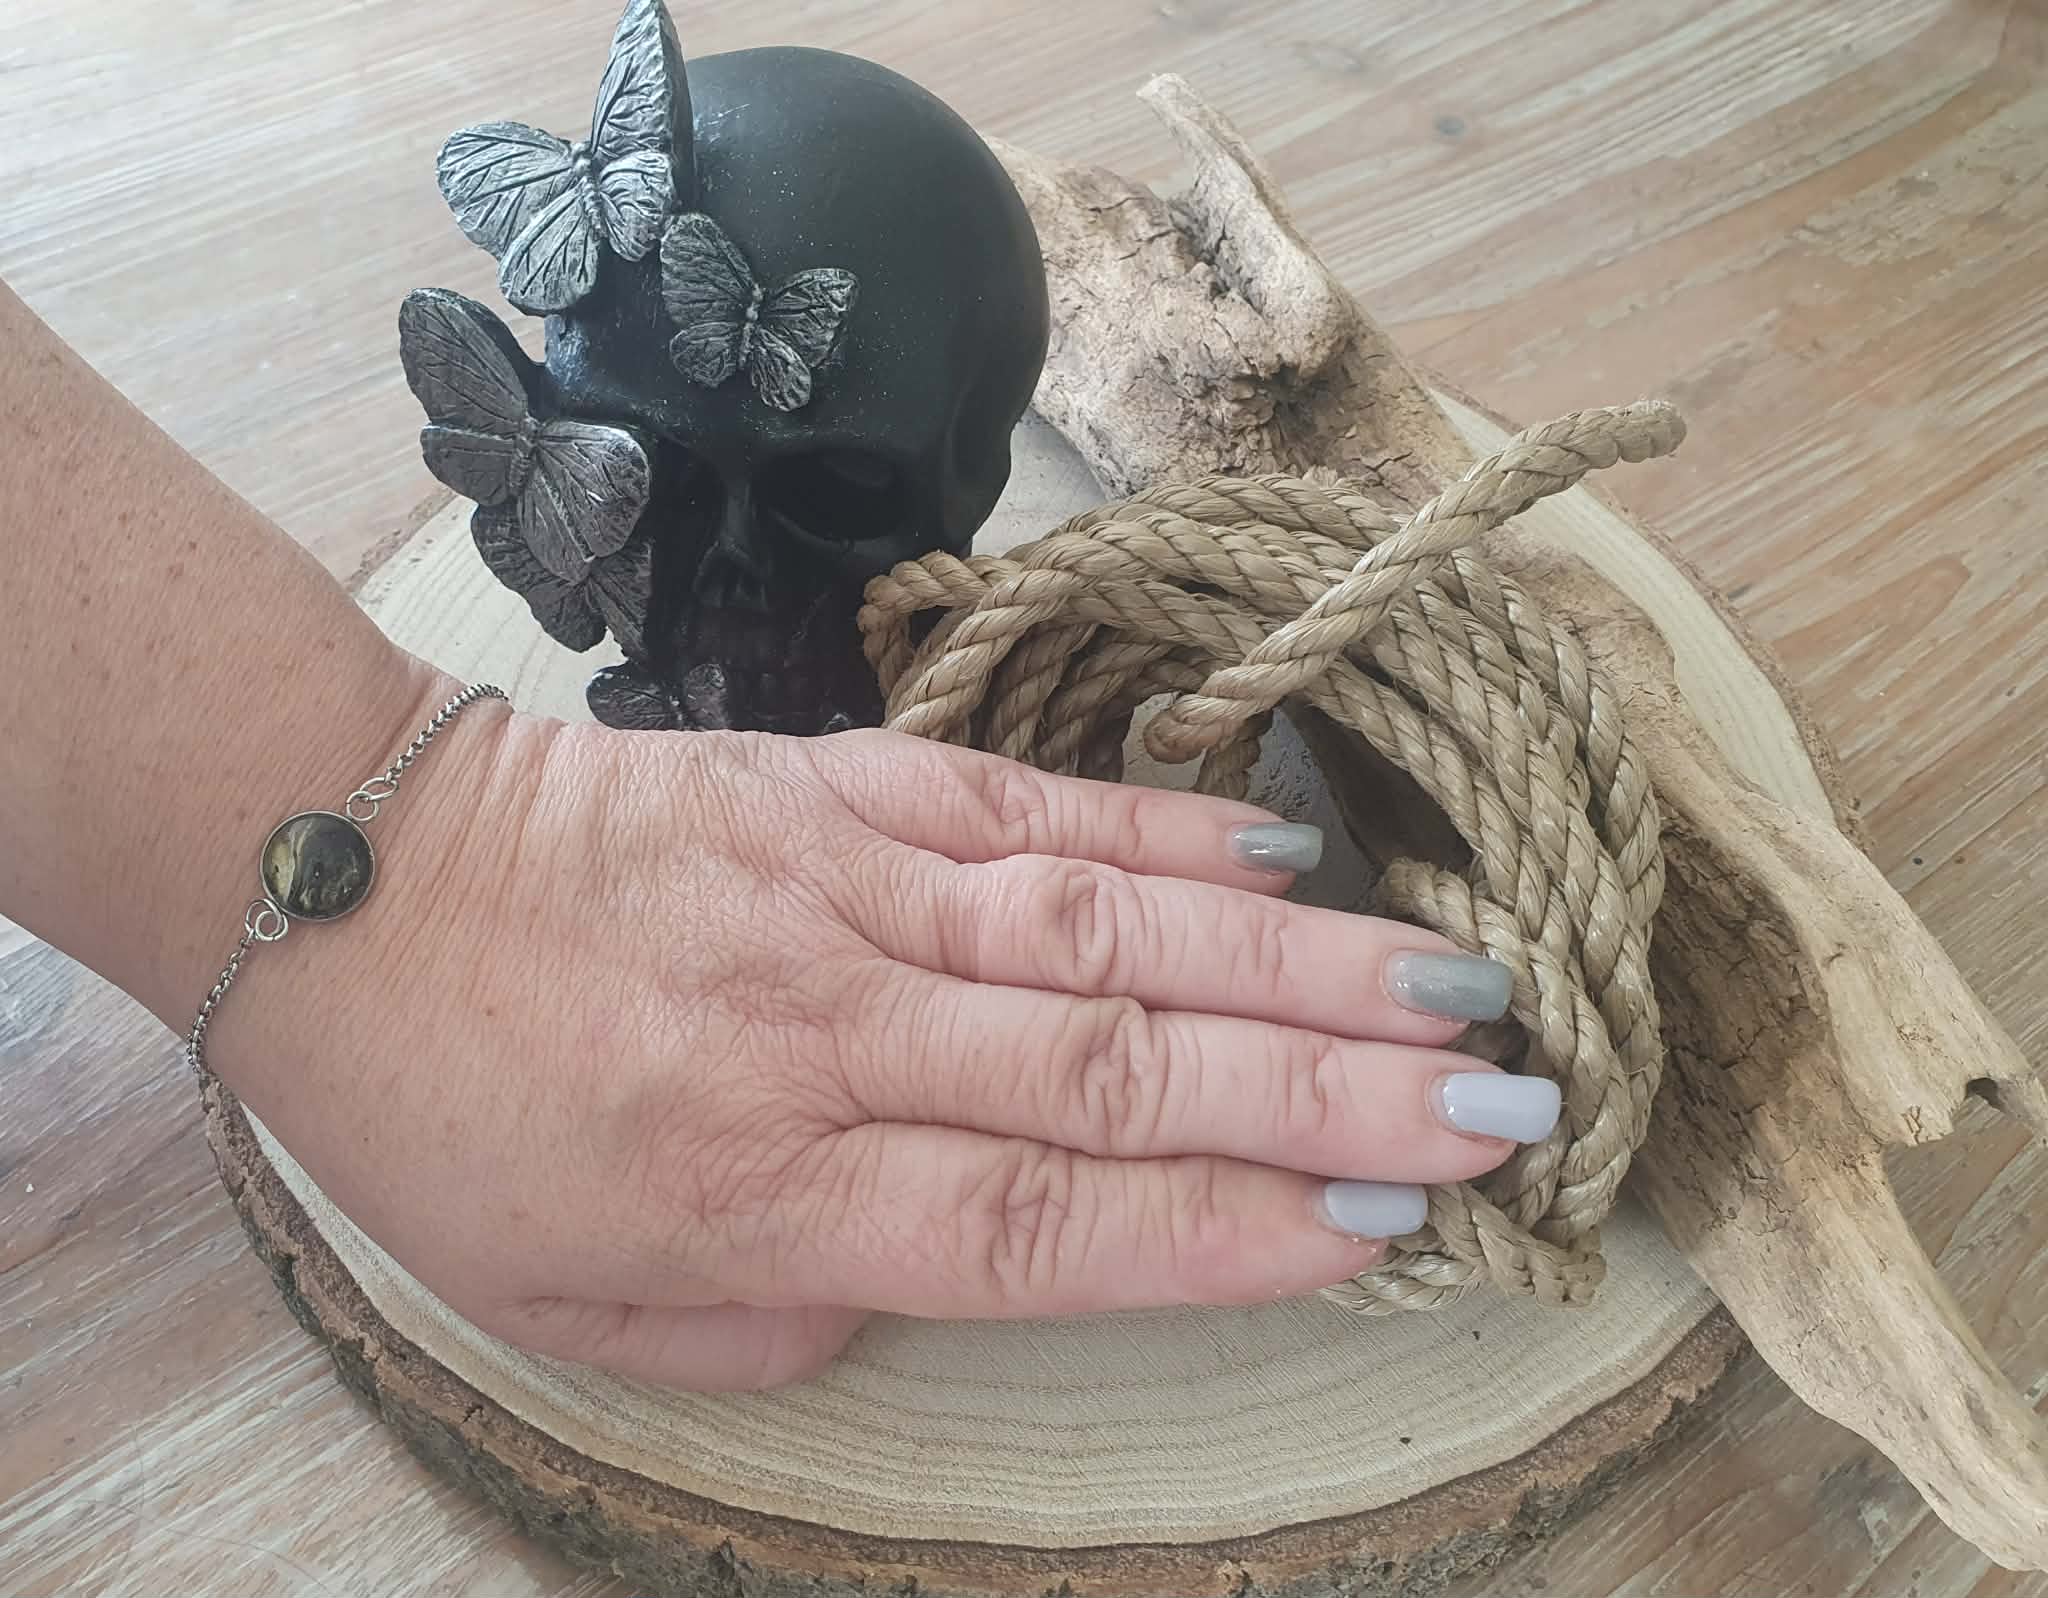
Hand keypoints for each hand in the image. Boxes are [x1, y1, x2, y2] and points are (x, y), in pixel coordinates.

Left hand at [212, 708, 1556, 1391]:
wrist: (354, 880)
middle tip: (1504, 1107)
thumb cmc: (463, 1115)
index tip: (1383, 1229)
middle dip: (1328, 1094)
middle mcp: (828, 1028)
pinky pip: (1027, 809)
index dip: (1222, 1231)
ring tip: (1457, 988)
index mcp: (759, 1178)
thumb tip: (980, 1256)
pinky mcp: (835, 778)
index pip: (1038, 1219)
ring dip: (1296, 966)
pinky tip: (1287, 865)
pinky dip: (1168, 836)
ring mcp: (842, 883)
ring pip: (1103, 929)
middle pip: (1114, 1067)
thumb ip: (796, 1305)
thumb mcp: (587, 1304)